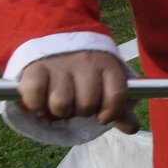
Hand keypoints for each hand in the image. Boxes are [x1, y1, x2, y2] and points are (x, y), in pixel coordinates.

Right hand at [16, 50, 137, 132]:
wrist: (56, 39)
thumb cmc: (86, 72)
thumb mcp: (107, 84)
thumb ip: (119, 108)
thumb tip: (132, 128)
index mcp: (108, 66)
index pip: (116, 95)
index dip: (110, 113)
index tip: (101, 117)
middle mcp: (85, 63)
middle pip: (87, 104)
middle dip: (81, 111)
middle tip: (76, 103)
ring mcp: (59, 65)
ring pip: (61, 103)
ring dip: (58, 110)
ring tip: (59, 100)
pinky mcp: (35, 68)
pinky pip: (34, 95)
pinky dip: (36, 104)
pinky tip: (41, 99)